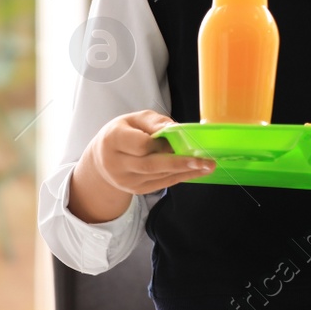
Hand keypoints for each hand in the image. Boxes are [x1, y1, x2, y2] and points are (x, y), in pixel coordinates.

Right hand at [70, 110, 213, 222]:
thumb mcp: (135, 119)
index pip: (140, 144)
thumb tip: (175, 129)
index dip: (159, 142)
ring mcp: (125, 180)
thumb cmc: (124, 132)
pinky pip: (161, 184)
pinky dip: (180, 177)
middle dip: (180, 163)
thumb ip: (155, 122)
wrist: (102, 159)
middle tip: (205, 161)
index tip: (178, 137)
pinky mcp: (135, 190)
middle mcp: (116, 163)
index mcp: (113, 140)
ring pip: (158, 176)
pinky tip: (197, 172)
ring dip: (186, 171)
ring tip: (208, 165)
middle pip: (151, 165)